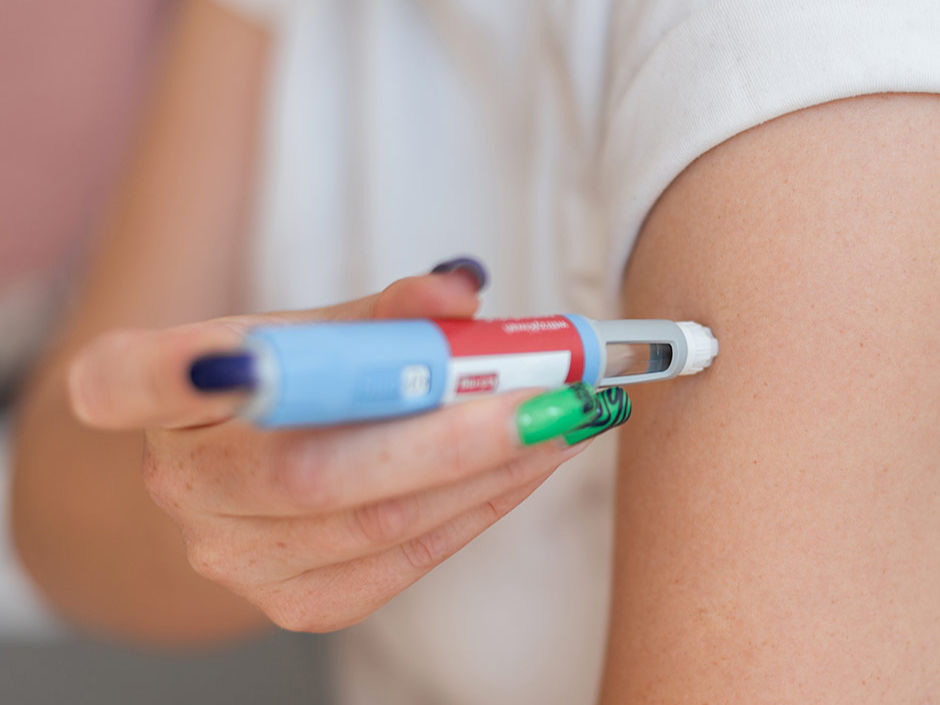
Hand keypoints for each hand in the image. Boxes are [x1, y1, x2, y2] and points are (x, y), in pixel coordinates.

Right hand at [67, 268, 599, 631]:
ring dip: (491, 474)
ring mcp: (233, 558)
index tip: (226, 353)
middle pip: (315, 472)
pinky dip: (478, 511)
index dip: (164, 373)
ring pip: (379, 526)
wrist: (265, 469)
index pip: (125, 383)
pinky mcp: (294, 603)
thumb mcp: (322, 330)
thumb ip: (386, 311)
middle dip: (457, 435)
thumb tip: (464, 289)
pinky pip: (404, 564)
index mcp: (161, 393)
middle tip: (554, 396)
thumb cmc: (297, 383)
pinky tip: (523, 470)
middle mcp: (182, 486)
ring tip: (564, 424)